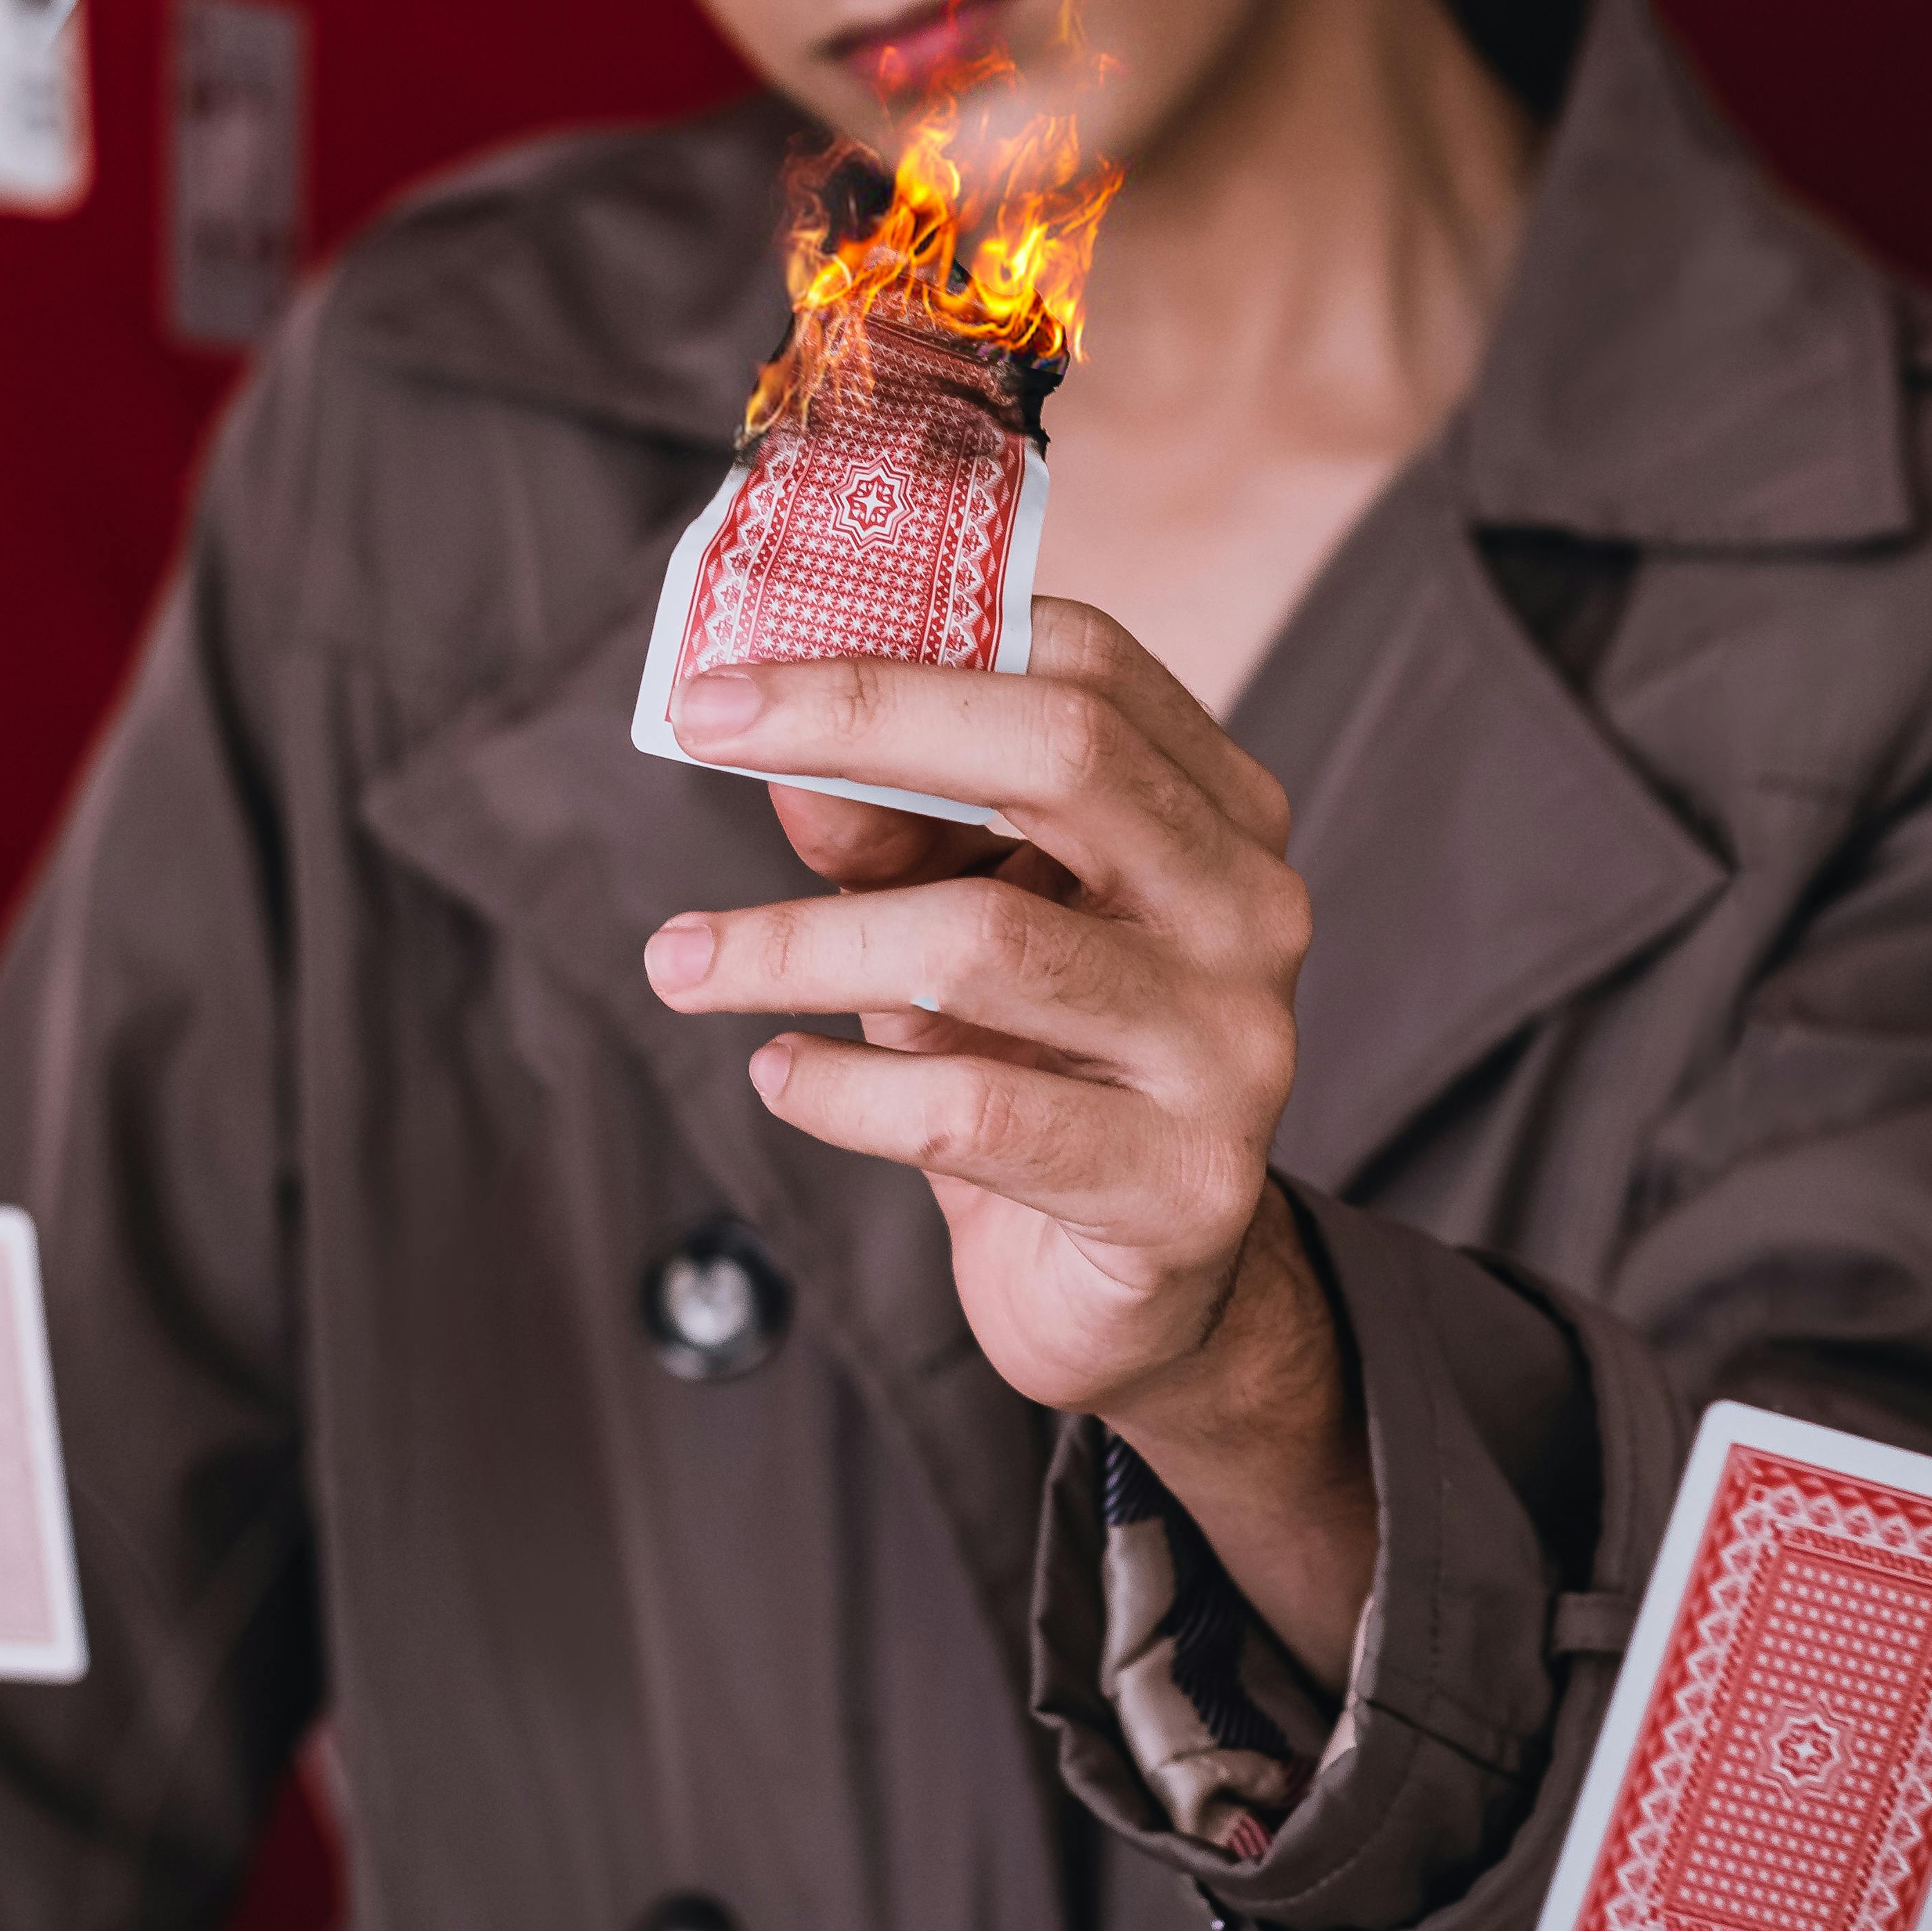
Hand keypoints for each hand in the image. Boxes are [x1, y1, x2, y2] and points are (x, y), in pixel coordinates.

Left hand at [643, 599, 1373, 1685]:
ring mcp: (1233, 1049)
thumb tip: (781, 752)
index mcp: (1219, 809)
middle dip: (864, 723)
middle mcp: (1250, 908)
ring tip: (681, 960)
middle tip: (703, 730)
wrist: (1135, 1288)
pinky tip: (776, 1075)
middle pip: (1065, 756)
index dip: (907, 642)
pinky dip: (843, 1088)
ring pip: (989, 942)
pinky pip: (973, 1110)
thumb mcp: (960, 918)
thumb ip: (893, 831)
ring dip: (801, 941)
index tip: (742, 662)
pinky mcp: (1180, 1185)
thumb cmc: (1038, 1061)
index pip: (1084, 663)